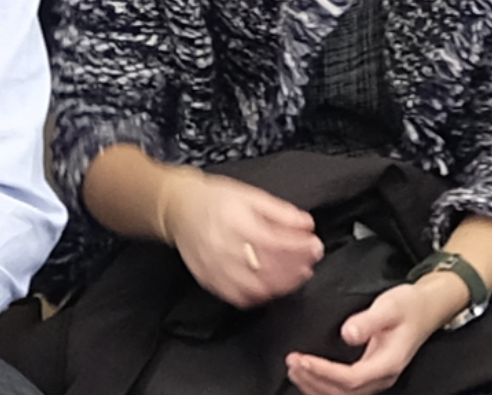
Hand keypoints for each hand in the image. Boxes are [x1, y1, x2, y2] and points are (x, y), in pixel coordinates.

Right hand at [159, 168, 321, 307]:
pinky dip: (258, 296)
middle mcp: (223, 246)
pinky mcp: (209, 280)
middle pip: (268, 268)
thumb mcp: (249, 194)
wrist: (177, 207)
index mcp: (235, 221)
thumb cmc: (214, 199)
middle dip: (295, 268)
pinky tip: (269, 287)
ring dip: (281, 285)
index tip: (314, 246)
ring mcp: (215, 267)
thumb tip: (307, 225)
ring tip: (294, 276)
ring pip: (255, 287)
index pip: (276, 242)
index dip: (300, 247)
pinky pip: (238, 297)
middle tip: (309, 263)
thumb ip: (280, 211)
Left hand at [285, 280, 446, 394]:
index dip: (324, 371)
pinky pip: (347, 389)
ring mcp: (378, 378)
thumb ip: (368, 321)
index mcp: (389, 362)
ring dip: (316, 386)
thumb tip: (347, 334)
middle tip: (291, 361)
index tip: (302, 358)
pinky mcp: (372, 374)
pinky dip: (324, 386)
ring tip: (294, 369)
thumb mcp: (389, 306)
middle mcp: (383, 376)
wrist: (426, 309)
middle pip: (345, 392)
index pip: (352, 378)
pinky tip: (308, 376)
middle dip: (314, 380)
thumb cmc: (408, 306)